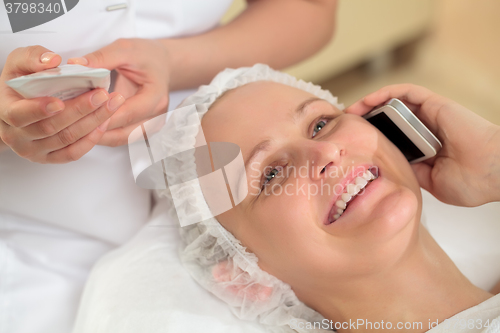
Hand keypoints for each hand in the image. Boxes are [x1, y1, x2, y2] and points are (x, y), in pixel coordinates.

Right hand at [0, 46, 124, 162]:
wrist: (18, 106)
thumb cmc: (20, 84)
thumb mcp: (20, 63)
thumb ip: (33, 57)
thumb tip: (52, 61)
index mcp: (6, 110)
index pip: (20, 115)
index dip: (40, 110)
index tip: (60, 102)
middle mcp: (17, 135)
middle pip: (51, 128)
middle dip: (80, 110)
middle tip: (101, 95)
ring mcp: (34, 150)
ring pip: (66, 140)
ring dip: (92, 122)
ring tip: (110, 104)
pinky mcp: (50, 157)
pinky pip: (73, 153)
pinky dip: (91, 139)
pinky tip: (104, 122)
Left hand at [68, 38, 170, 146]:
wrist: (163, 65)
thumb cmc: (147, 56)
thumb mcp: (125, 49)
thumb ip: (102, 58)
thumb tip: (75, 64)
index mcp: (155, 97)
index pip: (126, 113)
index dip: (101, 115)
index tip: (76, 111)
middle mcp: (155, 116)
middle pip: (122, 132)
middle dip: (94, 129)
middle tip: (67, 122)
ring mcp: (150, 126)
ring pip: (119, 139)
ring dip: (96, 135)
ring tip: (72, 126)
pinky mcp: (142, 130)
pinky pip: (119, 137)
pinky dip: (101, 133)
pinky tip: (84, 125)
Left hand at [346, 84, 499, 205]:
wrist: (494, 173)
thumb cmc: (471, 182)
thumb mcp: (430, 182)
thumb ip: (411, 171)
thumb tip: (387, 168)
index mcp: (424, 147)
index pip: (392, 137)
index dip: (371, 138)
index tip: (350, 143)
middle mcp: (425, 129)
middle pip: (389, 119)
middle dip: (365, 120)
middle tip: (344, 126)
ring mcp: (430, 115)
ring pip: (393, 103)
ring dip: (369, 104)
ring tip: (348, 112)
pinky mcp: (435, 104)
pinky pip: (406, 92)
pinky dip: (385, 93)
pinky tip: (366, 101)